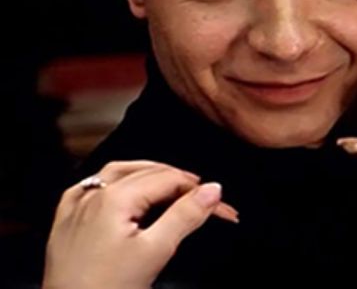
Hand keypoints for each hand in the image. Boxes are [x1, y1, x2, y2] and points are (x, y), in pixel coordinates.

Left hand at [42, 160, 237, 288]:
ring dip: (149, 175)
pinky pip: (88, 188)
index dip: (199, 191)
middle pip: (148, 174)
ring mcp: (76, 209)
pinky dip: (112, 183)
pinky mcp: (66, 226)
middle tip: (207, 201)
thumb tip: (211, 190)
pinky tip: (117, 188)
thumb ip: (185, 216)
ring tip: (172, 183)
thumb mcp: (155, 252)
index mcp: (115, 197)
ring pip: (119, 174)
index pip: (170, 180)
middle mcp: (93, 196)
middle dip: (181, 185)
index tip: (220, 205)